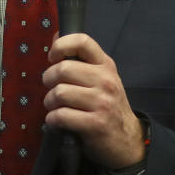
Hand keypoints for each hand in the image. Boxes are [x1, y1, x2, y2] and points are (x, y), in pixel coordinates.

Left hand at [42, 33, 145, 169]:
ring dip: (49, 102)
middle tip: (51, 88)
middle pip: (63, 69)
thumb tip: (56, 36)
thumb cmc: (107, 105)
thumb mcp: (100, 77)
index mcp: (106, 65)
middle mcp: (106, 80)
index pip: (82, 41)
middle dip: (48, 79)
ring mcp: (102, 102)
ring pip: (59, 93)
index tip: (52, 57)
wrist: (126, 138)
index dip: (61, 45)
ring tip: (55, 106)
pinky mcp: (95, 123)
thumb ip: (80, 59)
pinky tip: (57, 120)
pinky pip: (61, 115)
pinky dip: (52, 119)